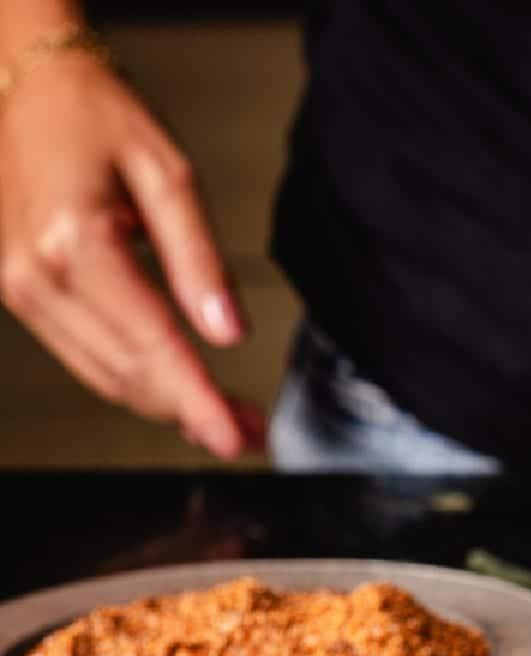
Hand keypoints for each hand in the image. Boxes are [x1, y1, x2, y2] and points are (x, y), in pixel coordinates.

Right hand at [0, 45, 261, 456]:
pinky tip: (179, 390)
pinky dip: (135, 381)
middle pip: (127, 373)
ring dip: (167, 408)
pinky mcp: (19, 293)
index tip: (236, 437)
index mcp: (74, 242)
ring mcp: (18, 288)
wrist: (29, 86)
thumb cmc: (97, 115)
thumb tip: (229, 332)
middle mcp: (34, 274)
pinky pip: (84, 356)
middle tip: (252, 434)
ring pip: (103, 376)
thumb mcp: (170, 174)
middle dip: (193, 414)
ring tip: (229, 421)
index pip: (152, 345)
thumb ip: (200, 258)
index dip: (199, 401)